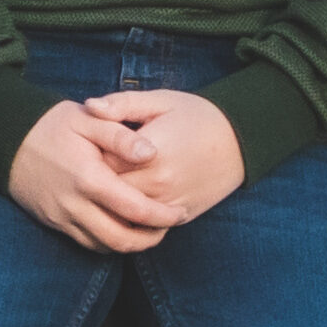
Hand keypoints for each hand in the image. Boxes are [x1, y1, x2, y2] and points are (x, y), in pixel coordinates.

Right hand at [1, 103, 173, 253]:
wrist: (5, 139)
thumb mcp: (88, 119)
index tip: (180, 212)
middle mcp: (75, 205)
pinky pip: (86, 242)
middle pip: (122, 239)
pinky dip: (108, 241)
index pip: (136, 209)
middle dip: (151, 238)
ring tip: (150, 229)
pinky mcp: (53, 222)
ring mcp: (62, 217)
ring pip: (104, 246)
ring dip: (130, 244)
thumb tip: (151, 152)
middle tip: (168, 226)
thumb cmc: (51, 125)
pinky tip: (122, 227)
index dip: (163, 216)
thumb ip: (121, 136)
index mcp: (89, 178)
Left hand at [82, 88, 248, 228]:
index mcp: (151, 152)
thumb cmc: (197, 116)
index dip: (87, 155)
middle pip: (109, 191)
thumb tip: (89, 106)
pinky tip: (121, 200)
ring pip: (123, 213)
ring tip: (101, 184)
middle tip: (87, 166)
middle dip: (95, 180)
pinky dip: (129, 216)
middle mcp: (159, 183)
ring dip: (109, 202)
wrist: (241, 141)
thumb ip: (122, 104)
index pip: (101, 162)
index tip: (84, 146)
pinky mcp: (179, 216)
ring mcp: (169, 204)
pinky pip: (144, 225)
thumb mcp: (161, 101)